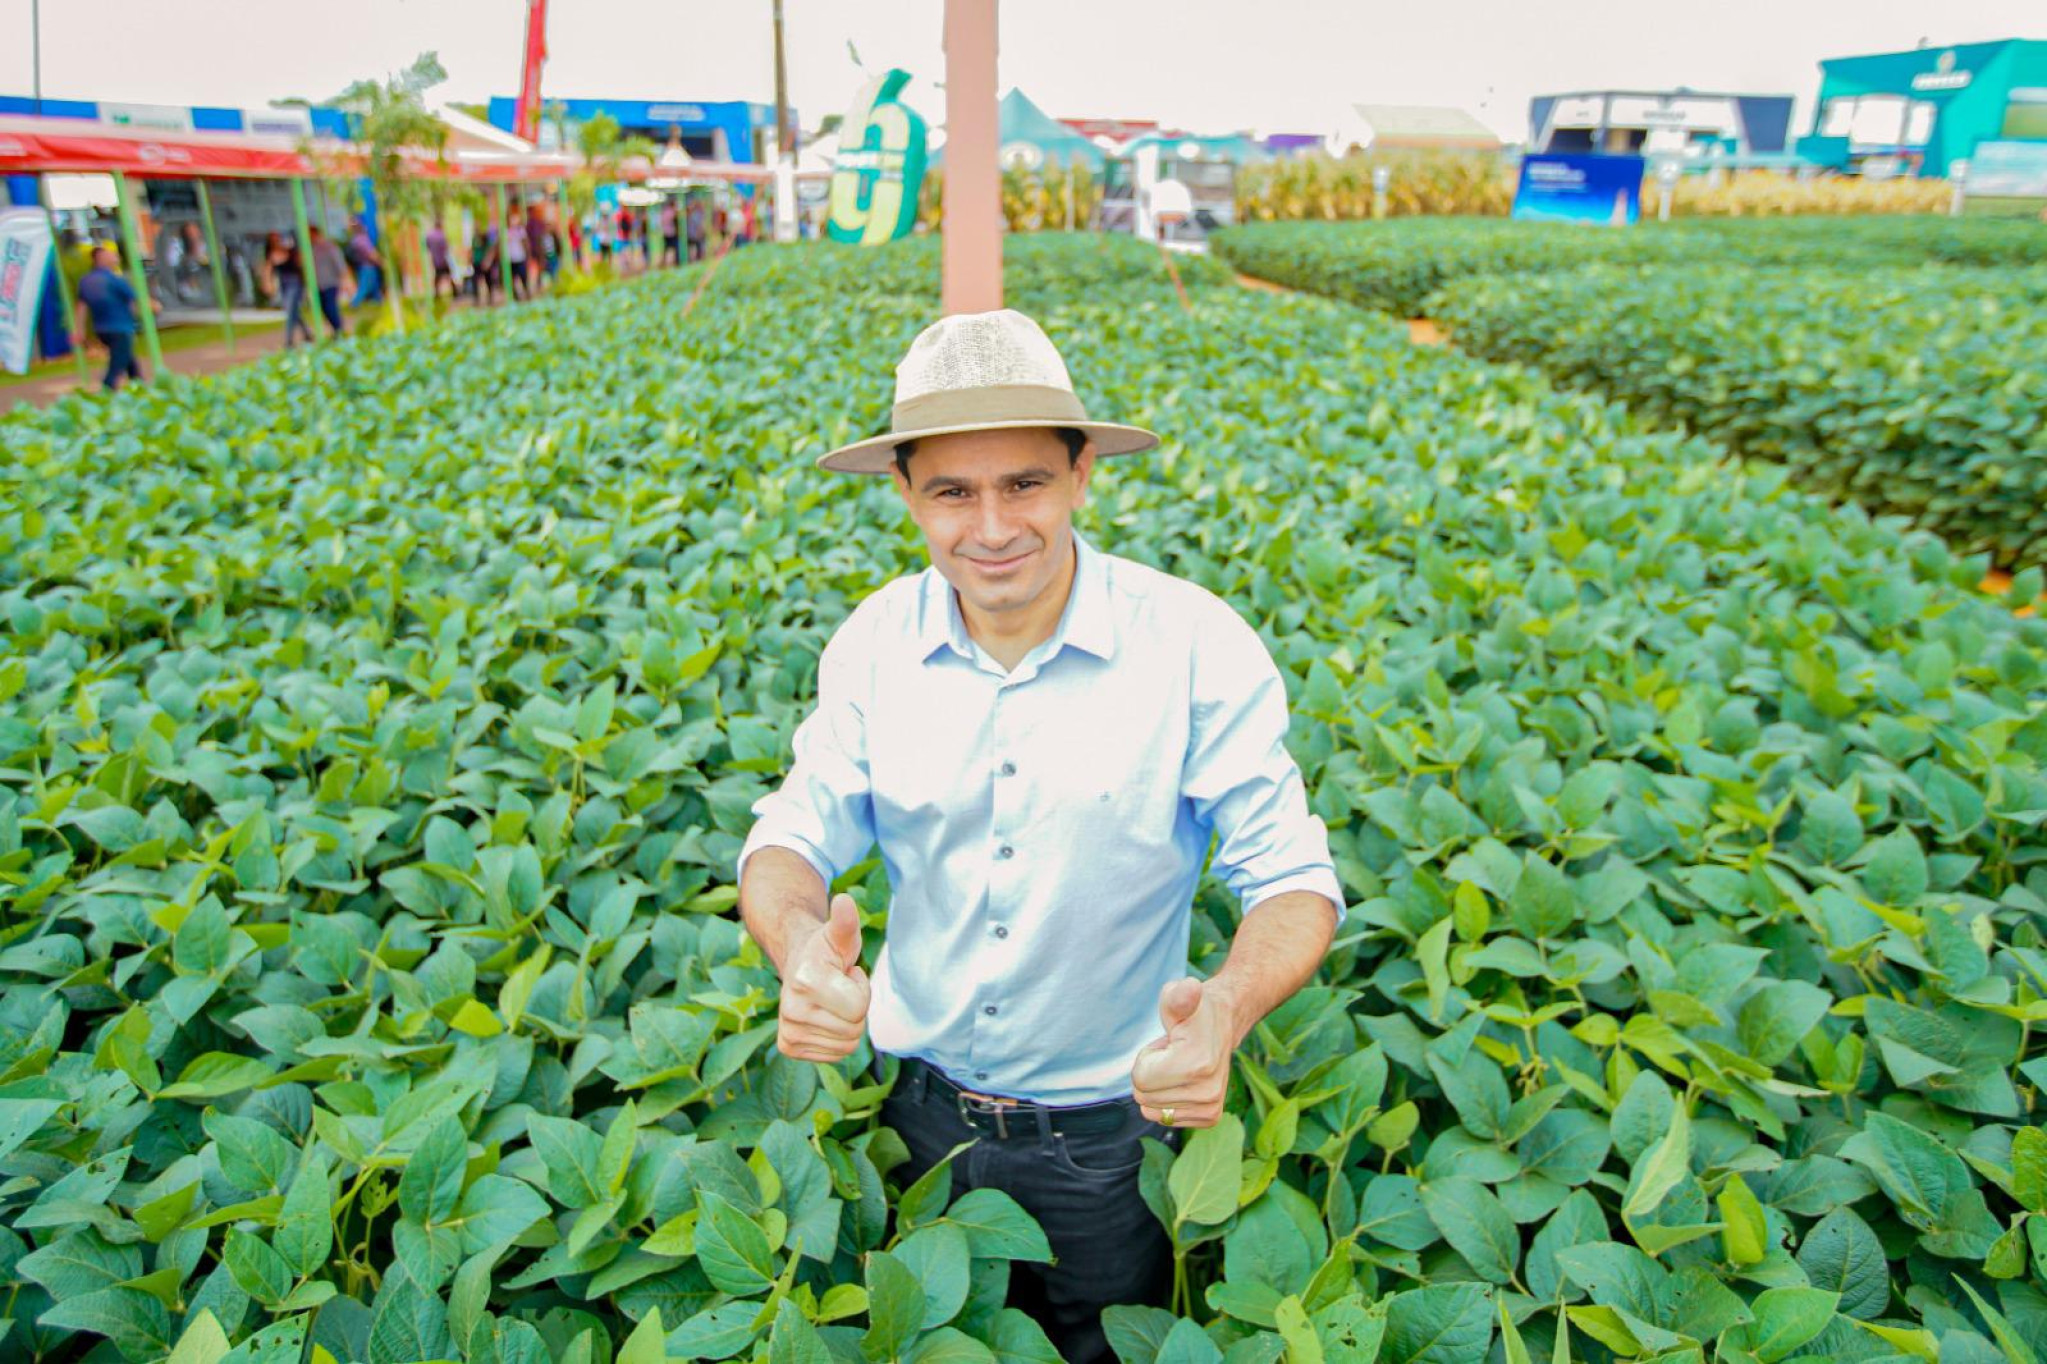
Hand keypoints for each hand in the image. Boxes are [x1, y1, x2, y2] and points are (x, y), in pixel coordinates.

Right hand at [776, 893, 870, 1063]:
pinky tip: (824, 1017)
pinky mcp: (788, 1047)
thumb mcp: (840, 935)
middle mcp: (791, 1009)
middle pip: (854, 1030)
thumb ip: (845, 921)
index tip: (846, 974)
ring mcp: (788, 1031)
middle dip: (855, 1008)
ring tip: (832, 1001)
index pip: (858, 1008)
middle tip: (839, 989)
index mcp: (805, 980)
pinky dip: (836, 1039)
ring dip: (847, 1024)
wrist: (798, 965)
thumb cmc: (826, 951)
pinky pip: (834, 1055)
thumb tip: (844, 900)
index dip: (861, 989)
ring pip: (846, 1045)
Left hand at [1131, 977, 1235, 1128]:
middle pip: (1143, 1096)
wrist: (1224, 1025)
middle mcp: (1208, 1092)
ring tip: (1178, 1066)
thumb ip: (1177, 997)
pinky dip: (1166, 1100)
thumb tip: (1189, 988)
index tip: (1166, 1045)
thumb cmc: (1194, 1010)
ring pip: (1151, 1110)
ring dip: (1157, 1087)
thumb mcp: (1178, 998)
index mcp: (1198, 1064)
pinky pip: (1164, 1119)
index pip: (1140, 1078)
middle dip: (1150, 1073)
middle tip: (1172, 1055)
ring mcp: (1211, 1107)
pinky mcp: (1210, 1117)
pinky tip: (1183, 1082)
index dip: (1146, 1057)